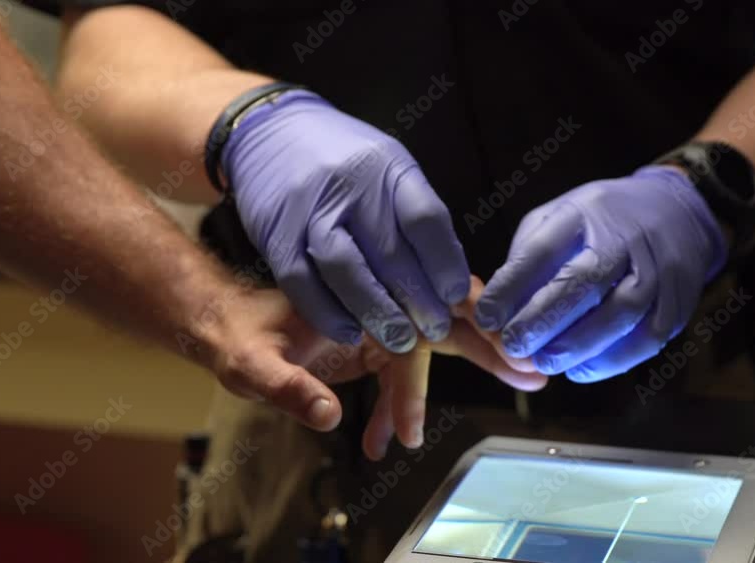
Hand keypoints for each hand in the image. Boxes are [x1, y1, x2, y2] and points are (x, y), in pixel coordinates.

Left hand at [200, 287, 543, 459]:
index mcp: (363, 295)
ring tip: (424, 437)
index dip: (475, 329)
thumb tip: (329, 417)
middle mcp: (378, 302)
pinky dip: (396, 408)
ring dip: (425, 400)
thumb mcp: (253, 364)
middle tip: (532, 372)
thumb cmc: (238, 335)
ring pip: (425, 355)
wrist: (222, 327)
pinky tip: (384, 441)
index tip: (511, 346)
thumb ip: (289, 388)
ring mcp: (377, 321)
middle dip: (489, 351)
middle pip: (446, 323)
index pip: (430, 310)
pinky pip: (399, 375)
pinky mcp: (371, 341)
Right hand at [224, 89, 468, 353]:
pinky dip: (328, 314)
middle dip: (418, 300)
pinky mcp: (277, 234)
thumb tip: (452, 280)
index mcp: (388, 168)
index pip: (425, 220)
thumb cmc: (345, 159)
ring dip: (377, 313)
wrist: (272, 131)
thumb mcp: (390, 168)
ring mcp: (310, 211)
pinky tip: (350, 333)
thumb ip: (416, 216)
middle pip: (390, 252)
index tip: (456, 296)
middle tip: (435, 329)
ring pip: (347, 270)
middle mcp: (350, 187)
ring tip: (400, 339)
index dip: (444, 264)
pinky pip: (303, 283)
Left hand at [475, 166, 727, 382]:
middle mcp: (623, 239)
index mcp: (584, 214)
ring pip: (620, 312)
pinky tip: (581, 369)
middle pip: (585, 281)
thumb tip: (499, 310)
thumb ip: (528, 258)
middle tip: (513, 346)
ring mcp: (656, 270)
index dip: (512, 286)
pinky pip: (646, 338)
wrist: (677, 215)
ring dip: (578, 345)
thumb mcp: (557, 219)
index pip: (543, 249)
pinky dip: (611, 360)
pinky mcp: (676, 302)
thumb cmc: (599, 225)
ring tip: (545, 362)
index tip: (485, 316)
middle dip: (544, 319)